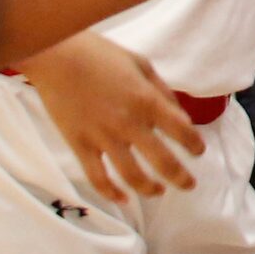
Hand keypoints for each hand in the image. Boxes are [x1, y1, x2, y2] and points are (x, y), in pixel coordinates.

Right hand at [19, 34, 206, 199]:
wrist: (55, 55)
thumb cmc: (100, 55)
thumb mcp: (141, 65)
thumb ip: (162, 92)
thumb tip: (180, 116)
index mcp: (147, 101)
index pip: (183, 132)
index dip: (195, 145)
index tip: (198, 151)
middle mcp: (129, 124)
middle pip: (163, 162)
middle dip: (181, 178)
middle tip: (189, 185)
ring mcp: (103, 138)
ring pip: (133, 176)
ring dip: (150, 189)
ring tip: (158, 192)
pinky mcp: (80, 145)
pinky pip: (97, 177)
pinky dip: (111, 193)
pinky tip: (122, 198)